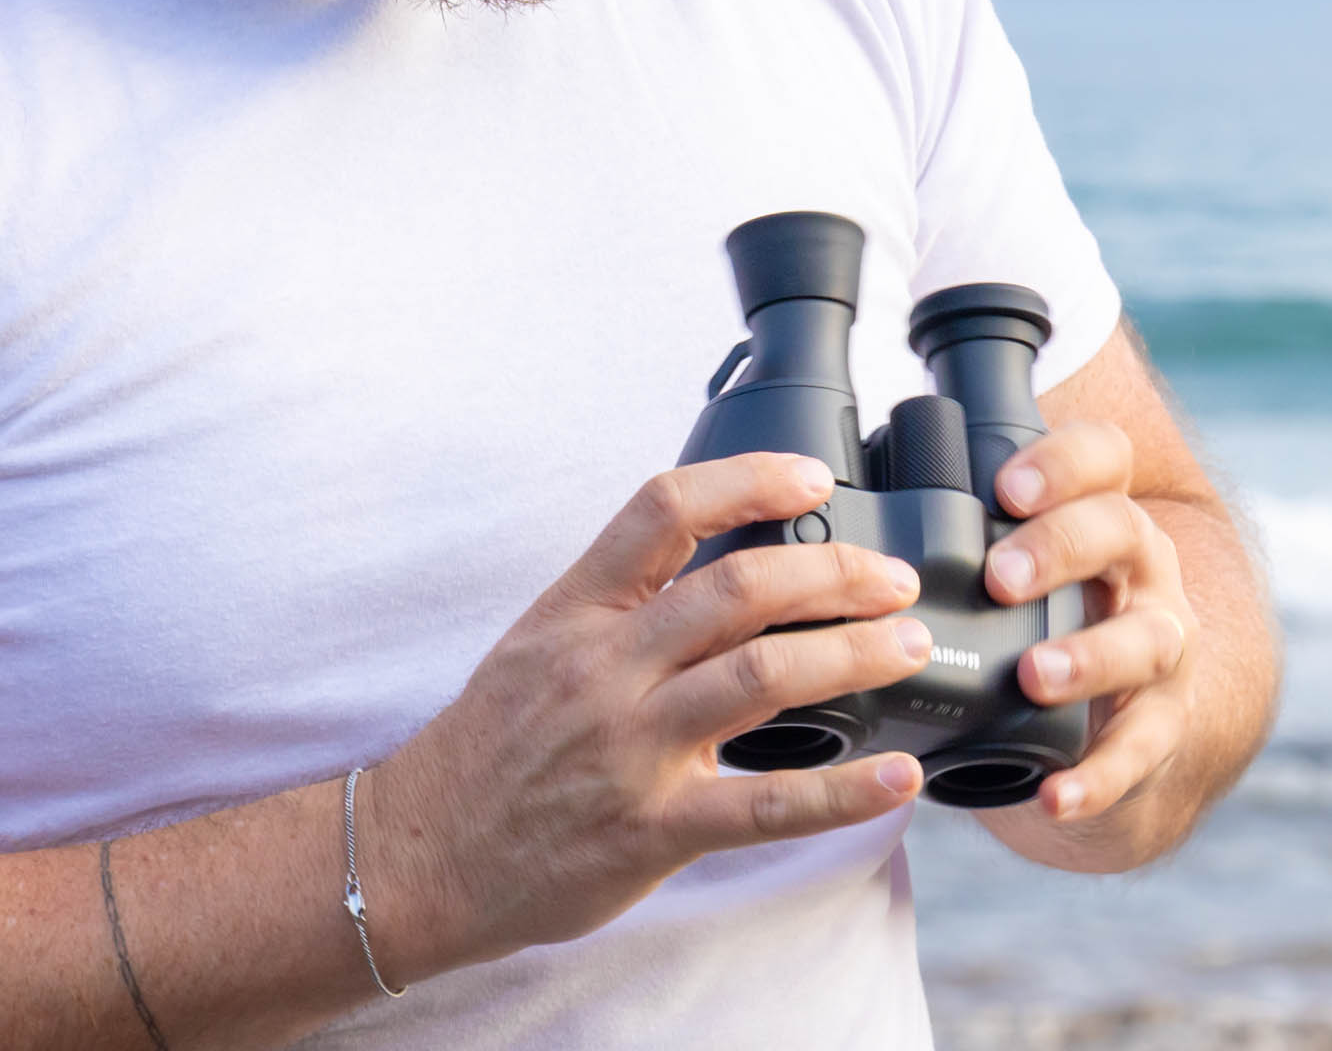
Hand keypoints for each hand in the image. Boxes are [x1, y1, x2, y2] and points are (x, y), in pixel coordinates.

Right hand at [363, 454, 933, 977]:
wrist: (422, 854)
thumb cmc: (491, 748)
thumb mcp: (538, 644)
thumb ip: (620, 602)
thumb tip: (719, 556)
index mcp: (576, 609)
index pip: (664, 509)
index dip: (748, 480)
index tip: (814, 477)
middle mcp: (604, 668)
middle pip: (738, 590)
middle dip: (835, 574)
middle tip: (895, 579)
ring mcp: (629, 749)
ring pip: (761, 679)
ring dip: (853, 655)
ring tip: (909, 647)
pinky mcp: (651, 830)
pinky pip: (765, 806)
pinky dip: (843, 792)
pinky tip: (898, 778)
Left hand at [980, 419, 1199, 825]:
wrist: (1112, 725)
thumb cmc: (1035, 625)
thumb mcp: (1014, 568)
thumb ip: (952, 535)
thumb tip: (831, 507)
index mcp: (1097, 515)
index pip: (1102, 456)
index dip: (1062, 461)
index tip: (1003, 485)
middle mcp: (1141, 571)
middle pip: (1122, 530)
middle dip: (1061, 547)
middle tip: (999, 576)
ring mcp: (1161, 647)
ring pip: (1146, 639)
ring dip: (1089, 657)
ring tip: (1033, 676)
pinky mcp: (1162, 726)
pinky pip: (1140, 750)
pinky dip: (1100, 776)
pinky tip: (1056, 794)